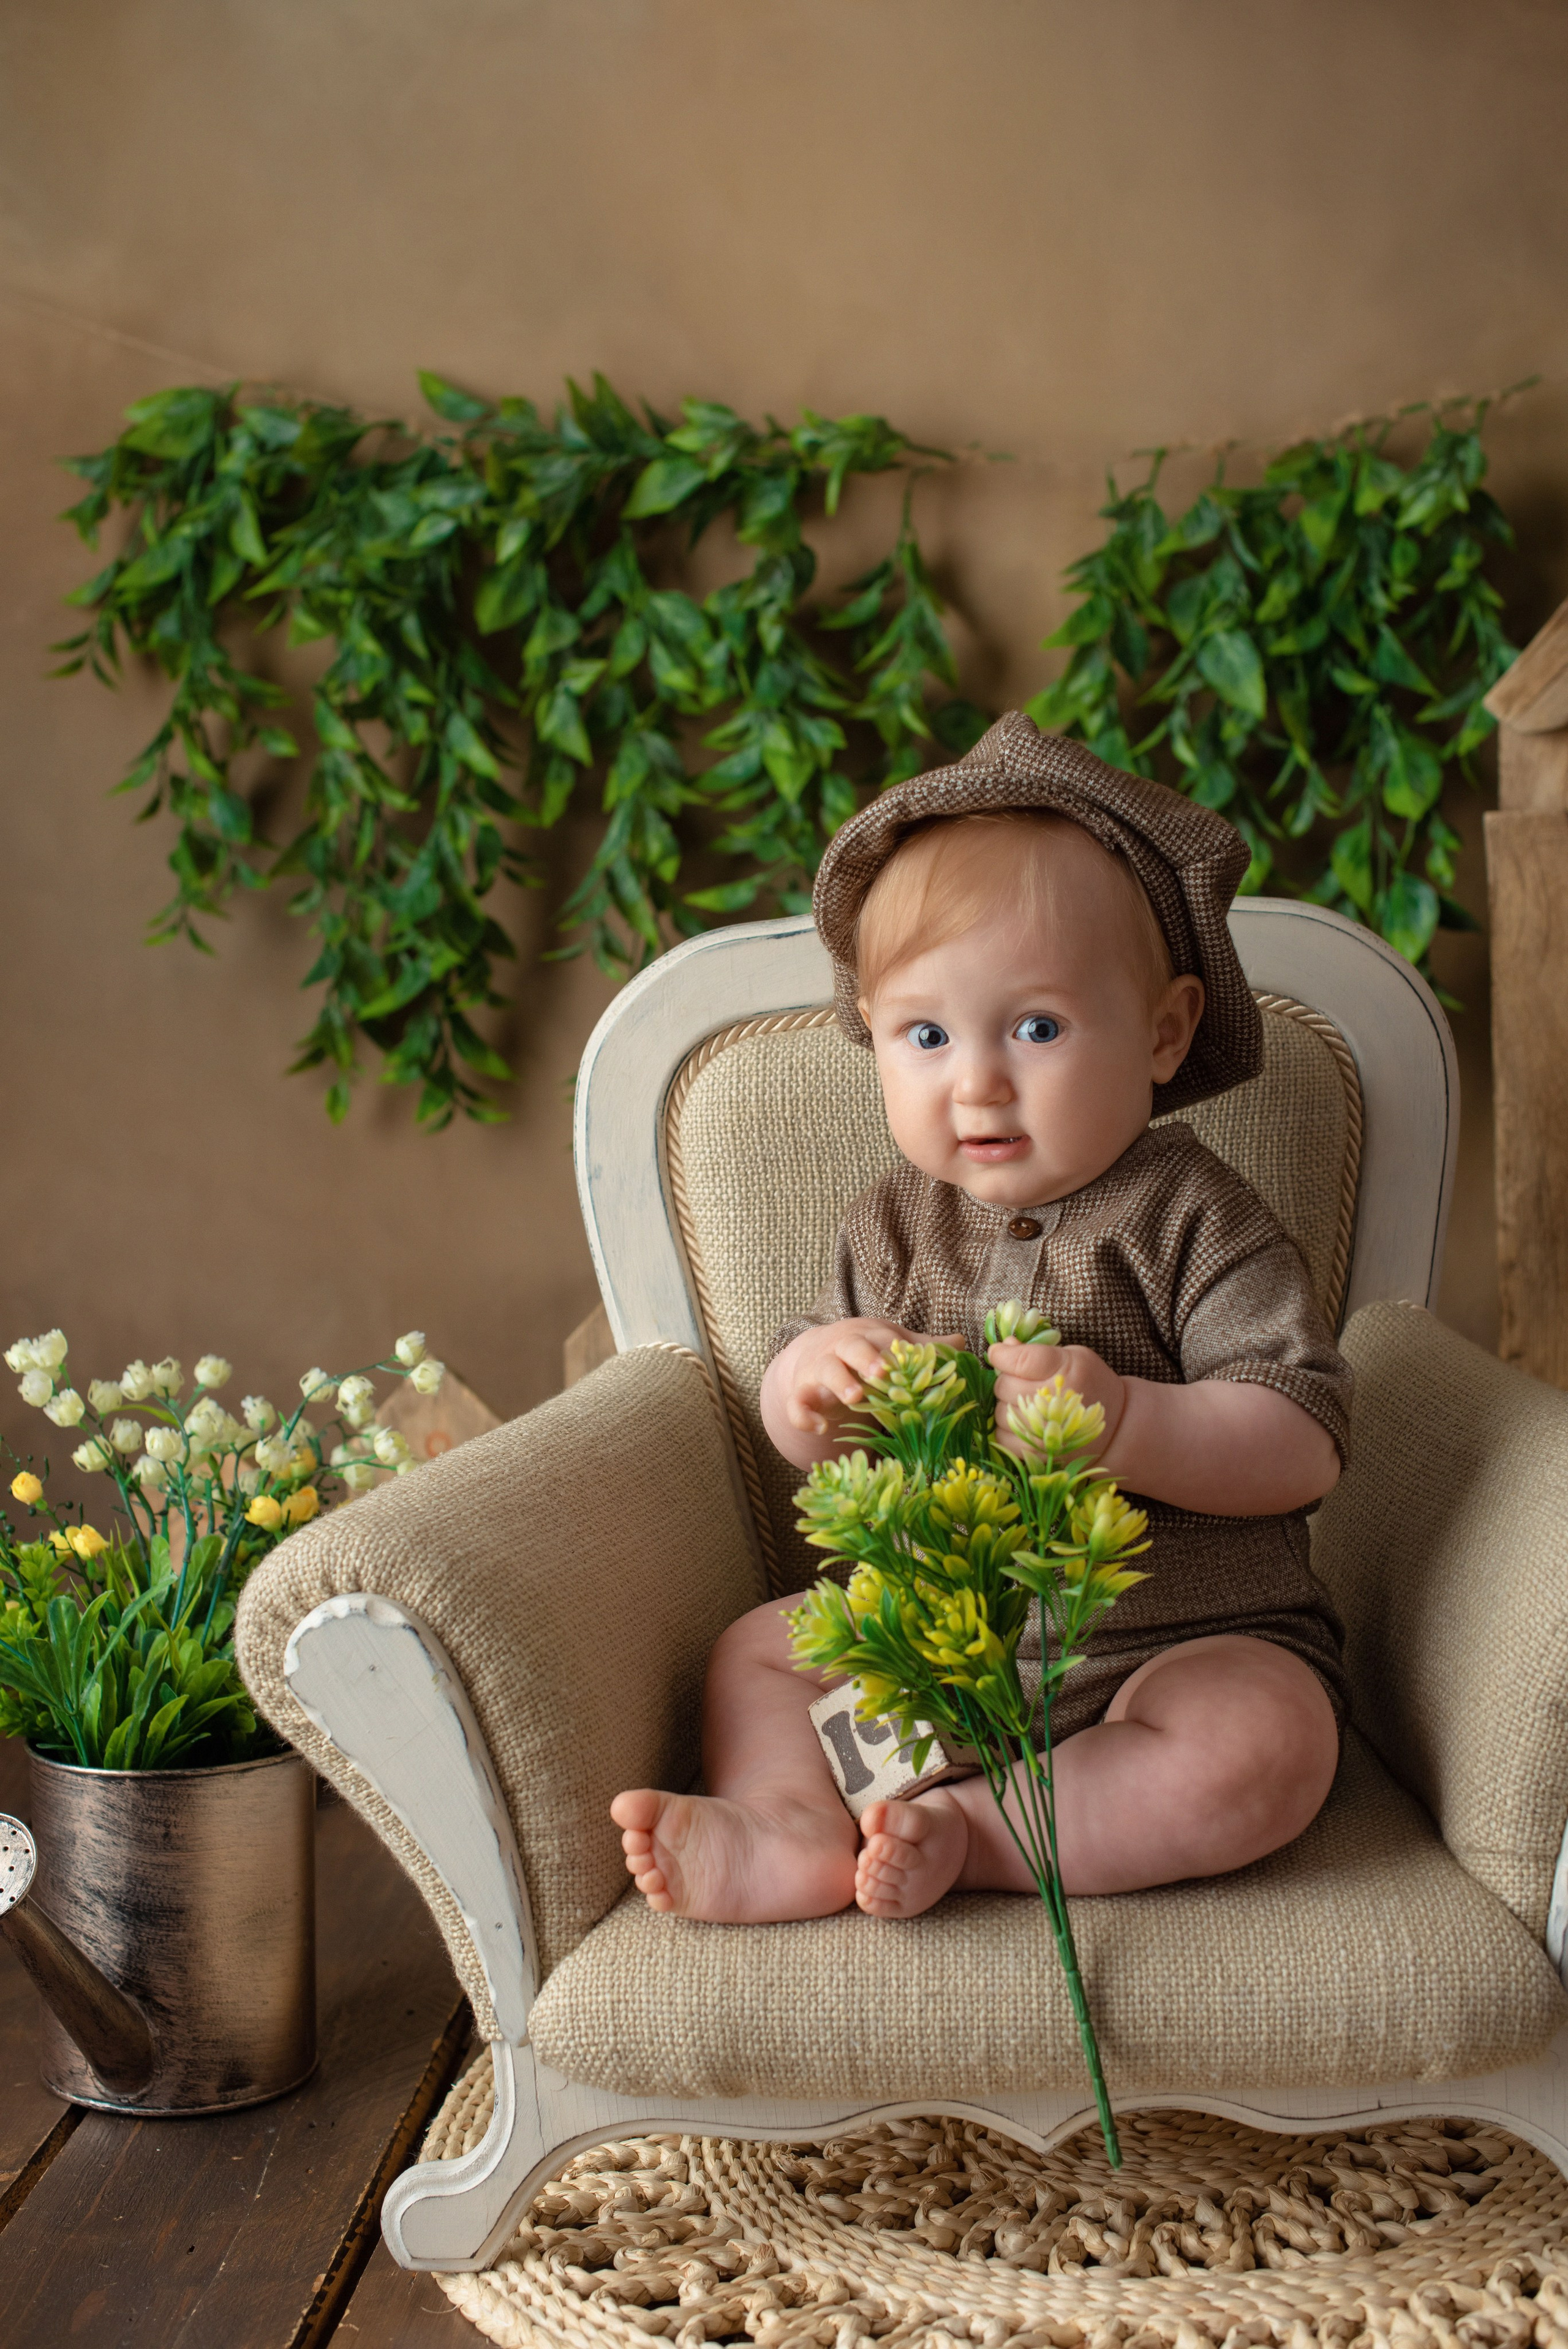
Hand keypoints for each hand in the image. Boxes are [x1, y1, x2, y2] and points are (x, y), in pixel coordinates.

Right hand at [779, 1317, 963, 1436]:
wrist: (815, 1353)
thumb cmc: (865, 1351)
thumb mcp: (891, 1346)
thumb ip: (924, 1348)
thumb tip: (962, 1343)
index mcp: (868, 1336)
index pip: (884, 1340)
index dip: (897, 1352)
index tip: (911, 1365)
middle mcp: (842, 1348)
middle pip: (852, 1347)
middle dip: (866, 1358)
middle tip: (882, 1373)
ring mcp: (819, 1369)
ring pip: (825, 1370)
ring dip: (839, 1382)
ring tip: (854, 1396)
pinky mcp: (801, 1392)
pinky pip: (796, 1404)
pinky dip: (804, 1415)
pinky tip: (821, 1427)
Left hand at [988, 1338, 1127, 1458]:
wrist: (1116, 1426)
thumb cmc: (1091, 1384)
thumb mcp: (1073, 1356)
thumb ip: (1036, 1350)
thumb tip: (1004, 1344)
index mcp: (1064, 1370)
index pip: (1018, 1360)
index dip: (1001, 1354)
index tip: (999, 1353)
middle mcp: (1052, 1401)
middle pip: (1004, 1385)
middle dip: (1008, 1379)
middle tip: (1024, 1381)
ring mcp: (1042, 1430)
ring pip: (999, 1411)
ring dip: (1007, 1405)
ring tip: (1029, 1403)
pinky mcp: (1035, 1452)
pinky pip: (1001, 1435)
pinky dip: (1008, 1427)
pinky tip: (1025, 1421)